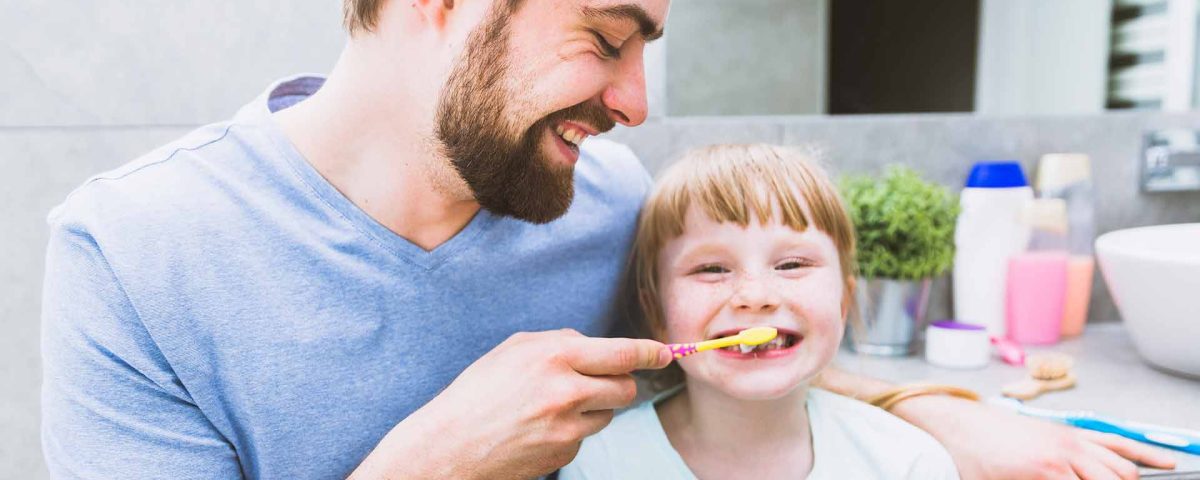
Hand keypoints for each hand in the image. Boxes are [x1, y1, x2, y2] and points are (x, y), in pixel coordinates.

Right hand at [349, 329, 671, 479]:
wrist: (450, 445)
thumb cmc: (479, 391)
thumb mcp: (515, 349)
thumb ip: (560, 342)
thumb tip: (596, 346)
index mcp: (556, 355)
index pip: (623, 353)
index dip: (650, 352)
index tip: (665, 353)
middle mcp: (567, 389)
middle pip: (625, 386)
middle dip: (619, 383)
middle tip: (599, 383)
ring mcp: (568, 426)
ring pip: (609, 413)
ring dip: (593, 408)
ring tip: (553, 406)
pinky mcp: (565, 452)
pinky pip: (586, 436)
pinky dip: (573, 430)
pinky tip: (541, 428)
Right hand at [892, 394, 1177, 479]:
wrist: (956, 425)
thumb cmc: (988, 434)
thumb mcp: (1031, 436)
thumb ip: (1062, 451)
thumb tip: (1080, 468)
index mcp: (1069, 435)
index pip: (1121, 447)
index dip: (1149, 458)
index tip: (1169, 465)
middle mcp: (1069, 445)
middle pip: (1120, 473)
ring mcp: (1056, 460)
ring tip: (1071, 478)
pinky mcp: (1038, 472)